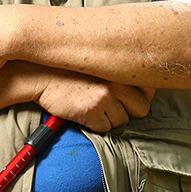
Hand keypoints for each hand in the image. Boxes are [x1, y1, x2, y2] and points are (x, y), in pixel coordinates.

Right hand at [35, 69, 153, 132]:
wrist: (41, 75)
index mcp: (120, 68)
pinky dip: (95, 125)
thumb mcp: (98, 63)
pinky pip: (104, 129)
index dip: (140, 95)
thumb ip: (120, 72)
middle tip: (110, 104)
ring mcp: (105, 97)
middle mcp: (116, 81)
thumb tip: (144, 89)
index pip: (149, 89)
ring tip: (93, 105)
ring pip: (122, 121)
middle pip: (141, 109)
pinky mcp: (91, 111)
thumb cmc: (69, 70)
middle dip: (128, 110)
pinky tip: (84, 112)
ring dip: (110, 118)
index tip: (129, 96)